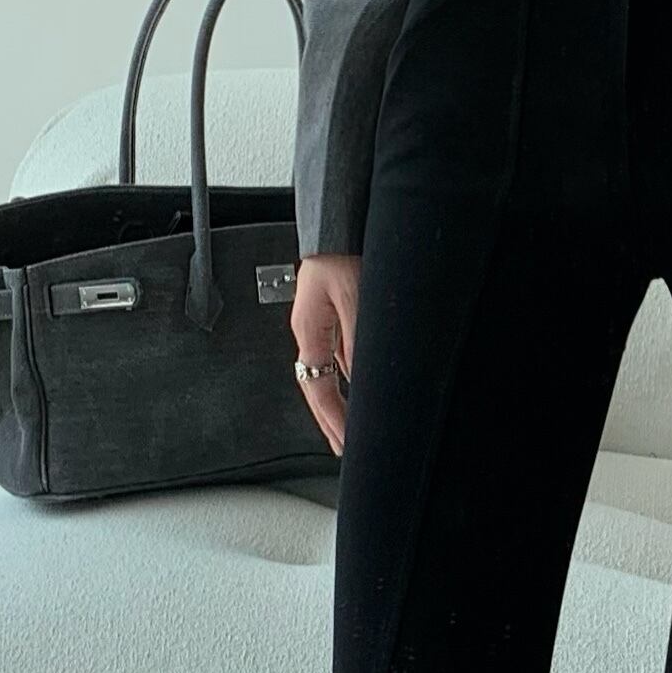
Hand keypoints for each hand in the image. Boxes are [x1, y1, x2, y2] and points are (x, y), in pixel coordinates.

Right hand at [291, 252, 360, 456]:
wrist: (338, 225)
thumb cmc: (342, 255)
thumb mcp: (355, 302)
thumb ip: (357, 343)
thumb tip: (362, 378)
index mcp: (309, 332)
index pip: (319, 388)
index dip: (333, 419)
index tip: (345, 442)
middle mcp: (310, 333)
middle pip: (317, 388)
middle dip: (331, 421)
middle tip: (343, 447)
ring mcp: (320, 327)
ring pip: (327, 375)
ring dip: (339, 403)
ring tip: (350, 429)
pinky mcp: (333, 319)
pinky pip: (338, 358)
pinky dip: (348, 381)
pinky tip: (360, 392)